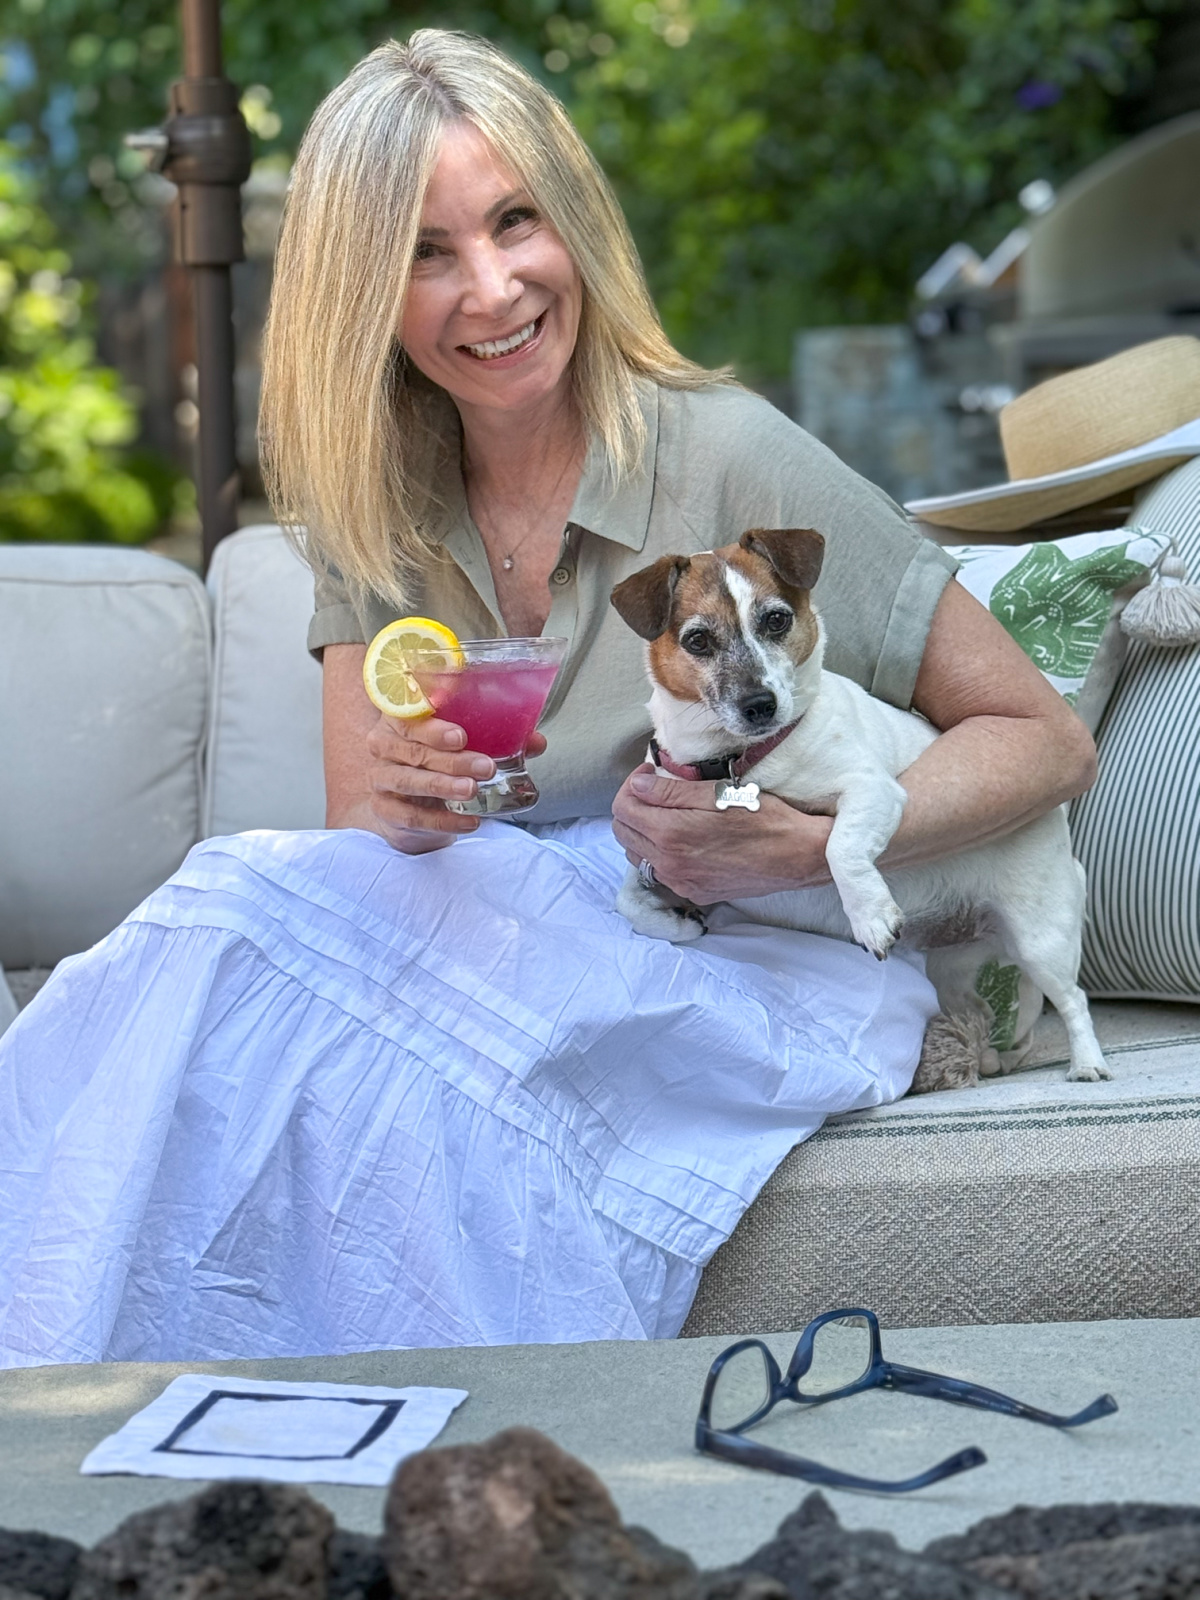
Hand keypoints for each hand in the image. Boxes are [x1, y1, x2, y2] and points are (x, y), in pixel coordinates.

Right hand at [365, 716, 546, 854]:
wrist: (408, 803)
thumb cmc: (437, 760)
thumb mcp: (462, 744)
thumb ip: (496, 738)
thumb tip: (536, 741)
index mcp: (400, 719)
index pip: (410, 718)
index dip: (434, 728)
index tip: (462, 736)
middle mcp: (384, 746)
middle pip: (414, 751)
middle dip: (452, 760)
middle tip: (486, 767)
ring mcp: (381, 779)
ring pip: (409, 781)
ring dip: (443, 786)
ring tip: (473, 790)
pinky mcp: (386, 809)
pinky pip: (412, 816)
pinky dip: (442, 820)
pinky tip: (469, 821)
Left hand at [611, 764, 833, 900]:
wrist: (797, 856)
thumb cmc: (765, 818)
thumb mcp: (718, 793)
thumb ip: (670, 791)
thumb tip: (638, 785)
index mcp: (671, 833)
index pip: (623, 808)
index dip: (631, 785)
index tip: (649, 774)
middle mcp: (669, 864)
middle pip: (623, 833)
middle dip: (632, 807)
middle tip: (654, 790)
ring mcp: (680, 882)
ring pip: (638, 855)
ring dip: (642, 831)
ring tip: (666, 814)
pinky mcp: (694, 893)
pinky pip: (660, 872)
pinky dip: (659, 853)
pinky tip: (682, 839)